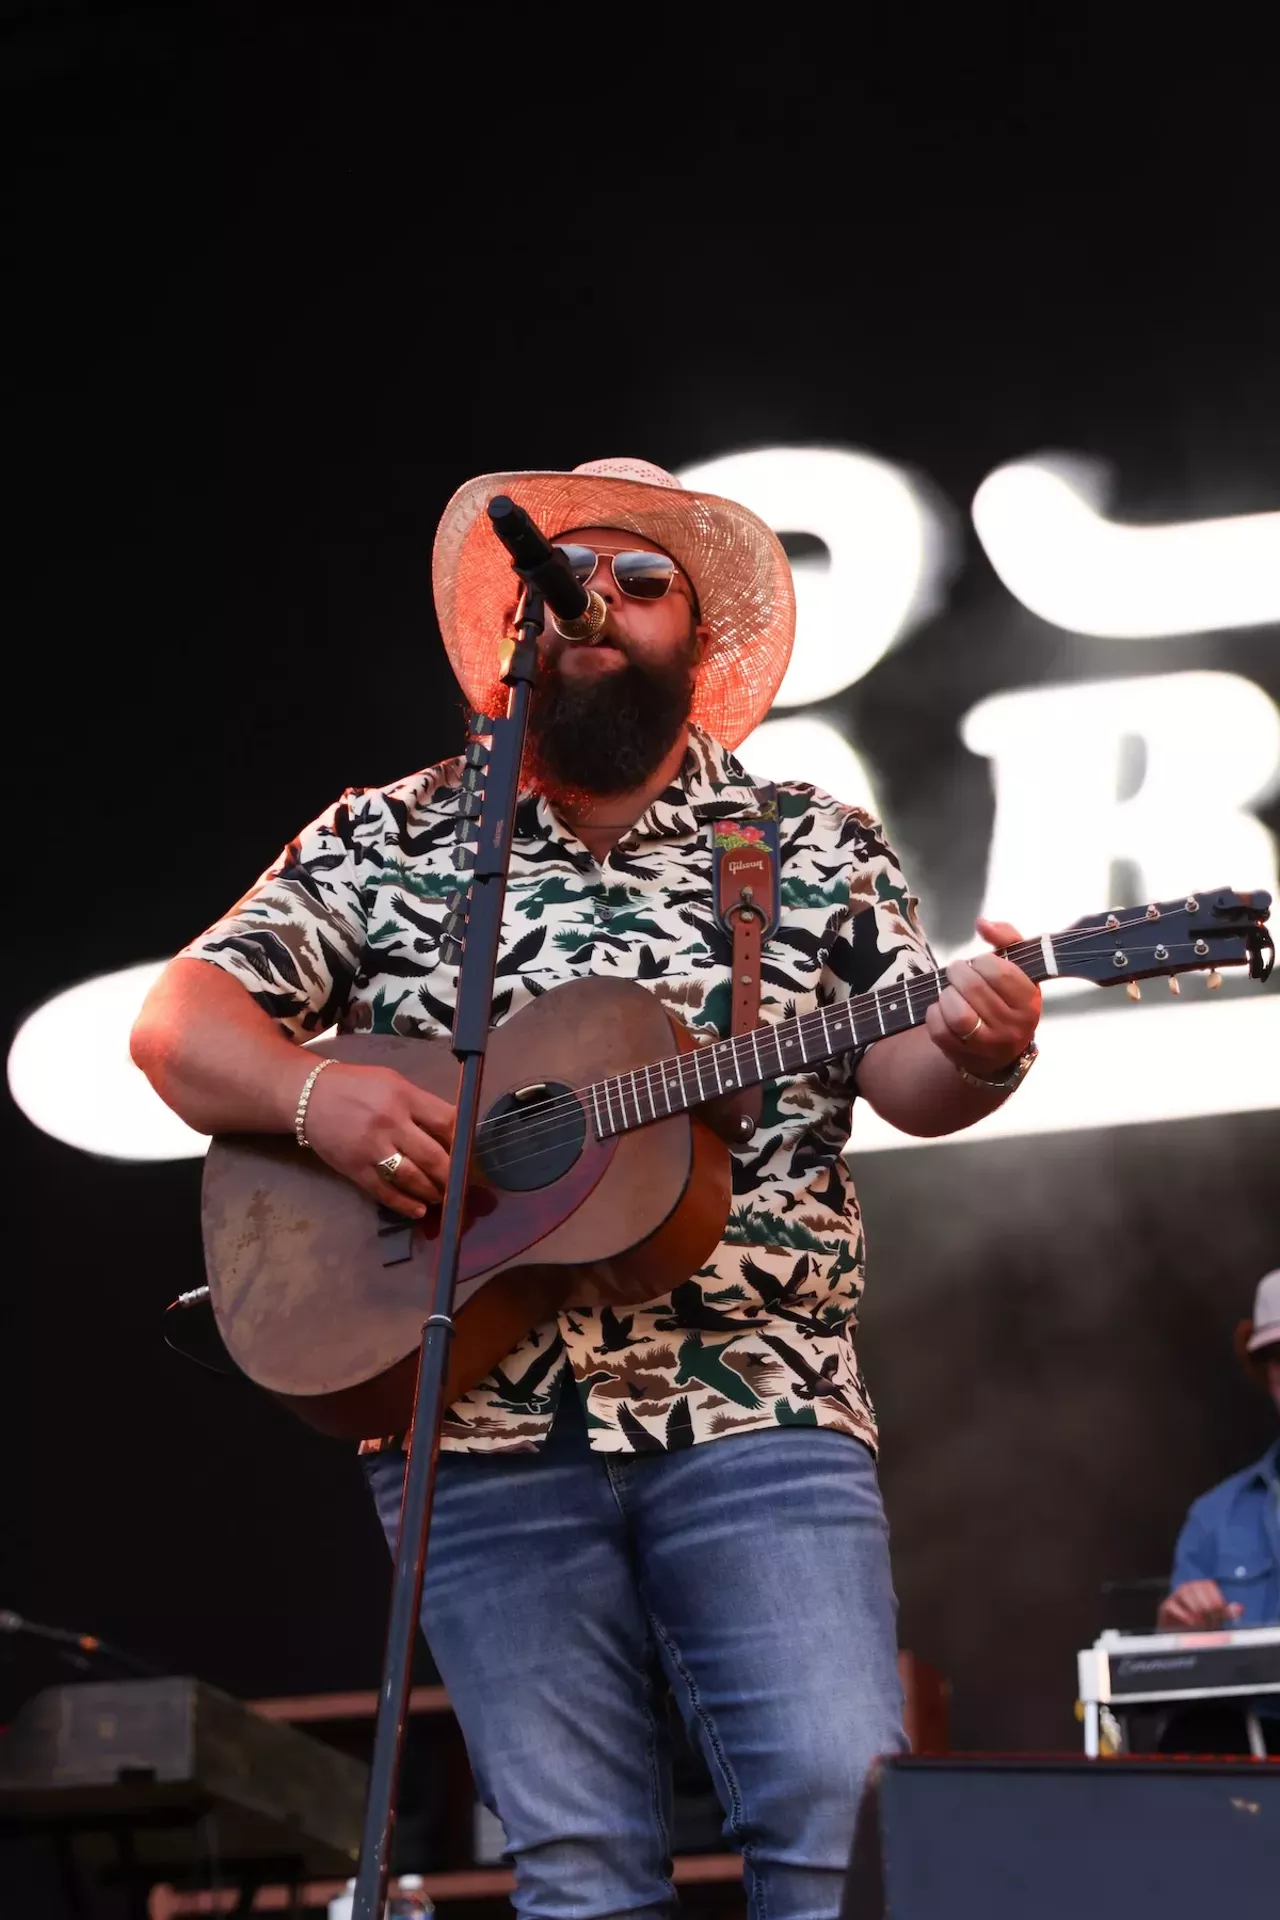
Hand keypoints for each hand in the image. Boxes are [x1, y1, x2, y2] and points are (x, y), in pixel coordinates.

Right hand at [300, 1062, 454, 1217]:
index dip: (463, 1142)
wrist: (308, 1096)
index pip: (446, 1122)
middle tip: (460, 1185)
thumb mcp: (392, 1082)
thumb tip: (451, 1132)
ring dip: (432, 1192)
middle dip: (451, 1175)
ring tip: (440, 1197)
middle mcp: (391, 1121)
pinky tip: (418, 1210)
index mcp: (404, 1096)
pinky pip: (384, 1191)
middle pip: (433, 1156)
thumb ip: (419, 1104)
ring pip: (412, 1177)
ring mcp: (372, 1147)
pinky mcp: (354, 1167)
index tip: (468, 1154)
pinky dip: (404, 1204)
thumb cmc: (356, 1086)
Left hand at [925, 917, 1040, 1080]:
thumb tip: (982, 923)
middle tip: (958, 971)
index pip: (1001, 973)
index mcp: (1029, 1002)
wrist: (1002, 1049)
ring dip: (947, 994)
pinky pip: (939, 1030)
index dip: (982, 961)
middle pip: (974, 989)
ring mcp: (987, 1045)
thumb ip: (1007, 937)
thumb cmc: (1008, 999)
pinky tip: (942, 1008)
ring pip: (957, 1014)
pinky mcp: (962, 1055)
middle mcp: (1012, 1027)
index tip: (979, 962)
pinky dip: (934, 1013)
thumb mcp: (1020, 967)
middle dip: (958, 972)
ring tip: (951, 990)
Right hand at [1156, 1579, 1244, 1630]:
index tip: (1219, 1616)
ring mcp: (1176, 1595)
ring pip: (1188, 1597)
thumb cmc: (1201, 1624)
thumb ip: (1227, 1612)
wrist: (1181, 1636)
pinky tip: (1191, 1624)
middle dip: (1208, 1611)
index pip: (1209, 1586)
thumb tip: (1240, 1608)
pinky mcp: (1166, 1605)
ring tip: (1202, 1626)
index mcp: (1201, 1586)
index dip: (1216, 1601)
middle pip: (1200, 1593)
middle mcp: (1188, 1587)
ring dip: (1197, 1615)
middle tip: (1211, 1625)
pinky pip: (1174, 1606)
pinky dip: (1184, 1616)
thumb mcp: (1217, 1618)